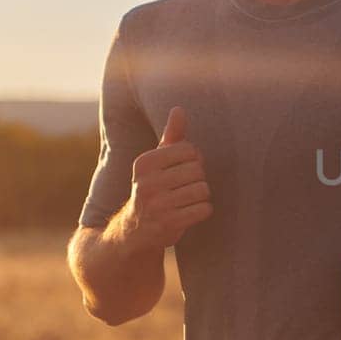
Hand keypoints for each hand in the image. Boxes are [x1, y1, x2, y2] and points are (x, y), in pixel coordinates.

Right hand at [124, 106, 211, 249]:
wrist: (135, 230)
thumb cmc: (153, 187)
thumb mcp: (157, 161)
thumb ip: (171, 136)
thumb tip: (179, 109)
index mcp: (144, 163)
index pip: (189, 150)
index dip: (193, 160)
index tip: (181, 170)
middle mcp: (146, 183)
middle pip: (198, 170)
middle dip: (197, 179)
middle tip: (183, 188)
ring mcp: (157, 205)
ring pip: (203, 189)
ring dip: (201, 196)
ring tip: (185, 201)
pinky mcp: (169, 224)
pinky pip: (205, 209)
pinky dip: (203, 210)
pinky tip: (189, 213)